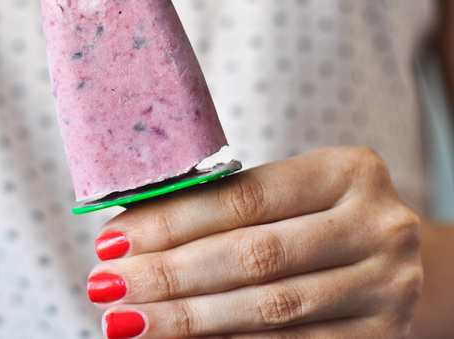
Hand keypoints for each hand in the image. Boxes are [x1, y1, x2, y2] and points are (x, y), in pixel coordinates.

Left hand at [88, 147, 422, 337]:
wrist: (385, 256)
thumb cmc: (314, 215)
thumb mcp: (284, 194)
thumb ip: (220, 207)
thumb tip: (128, 234)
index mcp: (347, 172)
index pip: (242, 198)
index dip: (171, 222)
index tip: (112, 240)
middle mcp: (377, 227)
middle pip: (252, 256)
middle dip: (169, 275)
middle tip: (108, 284)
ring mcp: (386, 287)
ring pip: (268, 309)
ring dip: (187, 319)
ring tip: (128, 320)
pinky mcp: (383, 337)